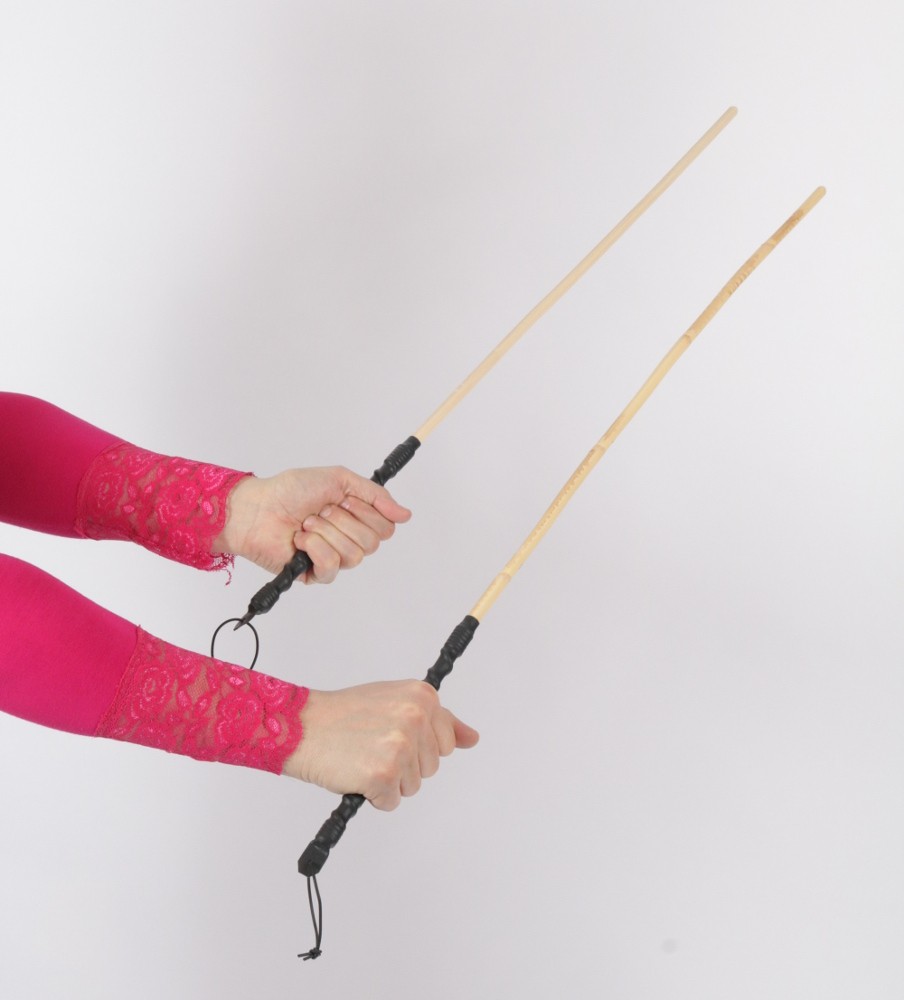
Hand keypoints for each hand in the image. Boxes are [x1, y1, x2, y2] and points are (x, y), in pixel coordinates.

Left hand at [214, 467, 410, 581]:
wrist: (258, 507)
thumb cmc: (292, 490)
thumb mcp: (340, 479)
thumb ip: (376, 495)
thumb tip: (405, 514)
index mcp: (356, 517)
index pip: (386, 527)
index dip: (368, 513)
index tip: (346, 500)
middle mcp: (348, 538)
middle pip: (373, 542)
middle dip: (346, 521)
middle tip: (323, 510)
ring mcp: (332, 557)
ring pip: (354, 554)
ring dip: (327, 532)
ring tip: (307, 523)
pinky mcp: (315, 573)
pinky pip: (332, 567)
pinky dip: (315, 548)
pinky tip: (301, 540)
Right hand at [282, 681, 479, 809]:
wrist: (302, 726)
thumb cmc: (345, 714)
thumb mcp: (396, 702)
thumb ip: (438, 720)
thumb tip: (472, 739)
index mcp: (422, 697)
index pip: (447, 740)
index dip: (420, 745)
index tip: (395, 737)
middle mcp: (415, 718)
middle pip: (432, 766)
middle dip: (405, 764)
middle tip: (373, 745)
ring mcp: (401, 746)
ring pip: (413, 786)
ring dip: (389, 780)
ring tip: (363, 756)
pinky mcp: (383, 775)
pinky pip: (391, 802)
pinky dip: (374, 796)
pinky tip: (356, 773)